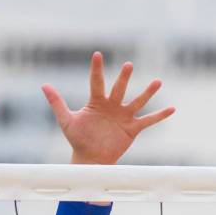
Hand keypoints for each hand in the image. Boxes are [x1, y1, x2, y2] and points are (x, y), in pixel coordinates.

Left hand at [43, 52, 174, 164]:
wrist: (90, 159)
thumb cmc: (78, 139)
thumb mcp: (66, 121)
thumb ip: (57, 103)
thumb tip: (44, 85)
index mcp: (96, 101)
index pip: (97, 81)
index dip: (96, 69)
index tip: (97, 55)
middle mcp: (112, 105)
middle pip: (119, 88)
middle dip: (123, 78)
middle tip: (128, 65)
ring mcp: (124, 116)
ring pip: (137, 101)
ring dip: (148, 92)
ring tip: (158, 82)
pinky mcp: (132, 129)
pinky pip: (148, 120)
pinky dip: (160, 115)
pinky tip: (172, 108)